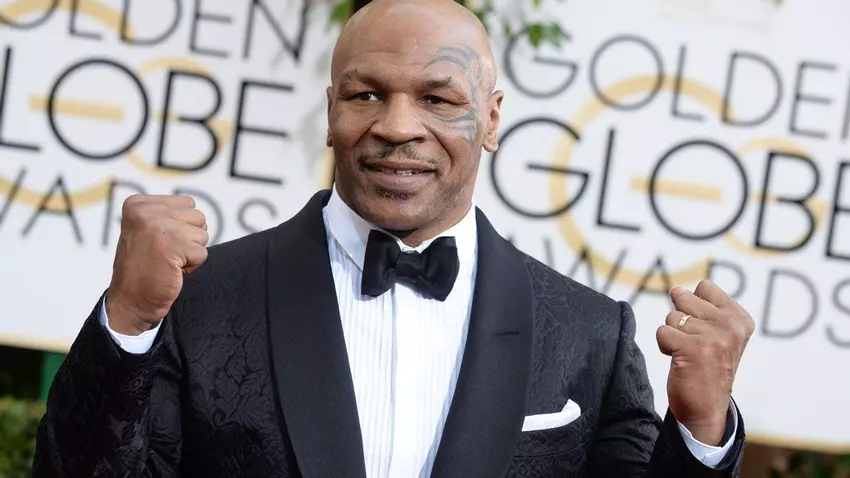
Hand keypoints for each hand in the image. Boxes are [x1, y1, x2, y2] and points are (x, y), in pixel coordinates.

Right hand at [105, 195, 208, 335]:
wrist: (130, 301)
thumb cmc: (144, 268)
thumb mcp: (149, 230)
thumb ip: (170, 216)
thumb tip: (202, 217)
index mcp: (137, 204)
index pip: (187, 204)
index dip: (182, 227)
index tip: (159, 242)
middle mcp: (146, 211)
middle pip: (198, 217)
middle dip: (189, 239)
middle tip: (165, 254)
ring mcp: (159, 228)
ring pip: (203, 234)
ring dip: (191, 252)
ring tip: (168, 261)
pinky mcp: (173, 247)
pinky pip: (202, 253)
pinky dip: (192, 266)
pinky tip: (171, 271)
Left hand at [656, 280, 753, 444]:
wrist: (706, 409)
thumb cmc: (707, 369)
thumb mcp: (714, 334)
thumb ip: (700, 308)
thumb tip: (676, 289)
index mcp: (740, 319)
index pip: (705, 287)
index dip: (694, 306)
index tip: (704, 330)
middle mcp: (731, 326)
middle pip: (685, 298)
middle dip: (681, 320)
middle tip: (693, 345)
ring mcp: (714, 336)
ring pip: (672, 316)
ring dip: (673, 335)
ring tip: (688, 354)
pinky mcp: (693, 348)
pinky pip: (662, 331)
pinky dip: (664, 346)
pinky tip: (679, 361)